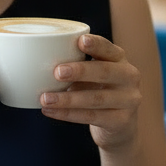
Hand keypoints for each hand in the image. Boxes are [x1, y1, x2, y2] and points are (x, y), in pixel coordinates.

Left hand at [39, 33, 141, 150]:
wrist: (119, 125)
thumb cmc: (97, 89)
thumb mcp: (91, 73)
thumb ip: (74, 62)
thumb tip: (35, 57)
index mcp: (120, 59)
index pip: (109, 48)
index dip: (96, 44)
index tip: (80, 41)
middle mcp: (129, 77)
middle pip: (104, 72)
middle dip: (80, 71)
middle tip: (57, 72)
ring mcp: (129, 100)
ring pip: (96, 98)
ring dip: (68, 99)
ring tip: (45, 98)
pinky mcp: (122, 121)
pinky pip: (92, 117)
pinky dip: (68, 115)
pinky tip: (50, 111)